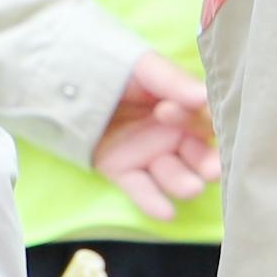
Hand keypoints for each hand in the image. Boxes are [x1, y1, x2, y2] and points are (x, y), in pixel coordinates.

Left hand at [93, 52, 219, 218]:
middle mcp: (173, 135)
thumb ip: (173, 81)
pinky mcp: (124, 171)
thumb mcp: (144, 67)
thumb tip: (204, 95)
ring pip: (176, 177)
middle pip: (201, 156)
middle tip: (211, 169)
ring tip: (189, 187)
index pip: (205, 121)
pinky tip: (166, 212)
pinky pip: (143, 191)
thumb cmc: (112, 63)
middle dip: (209, 163)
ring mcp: (149, 155)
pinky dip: (154, 203)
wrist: (66, 76)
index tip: (166, 111)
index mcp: (184, 108)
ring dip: (184, 183)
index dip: (196, 121)